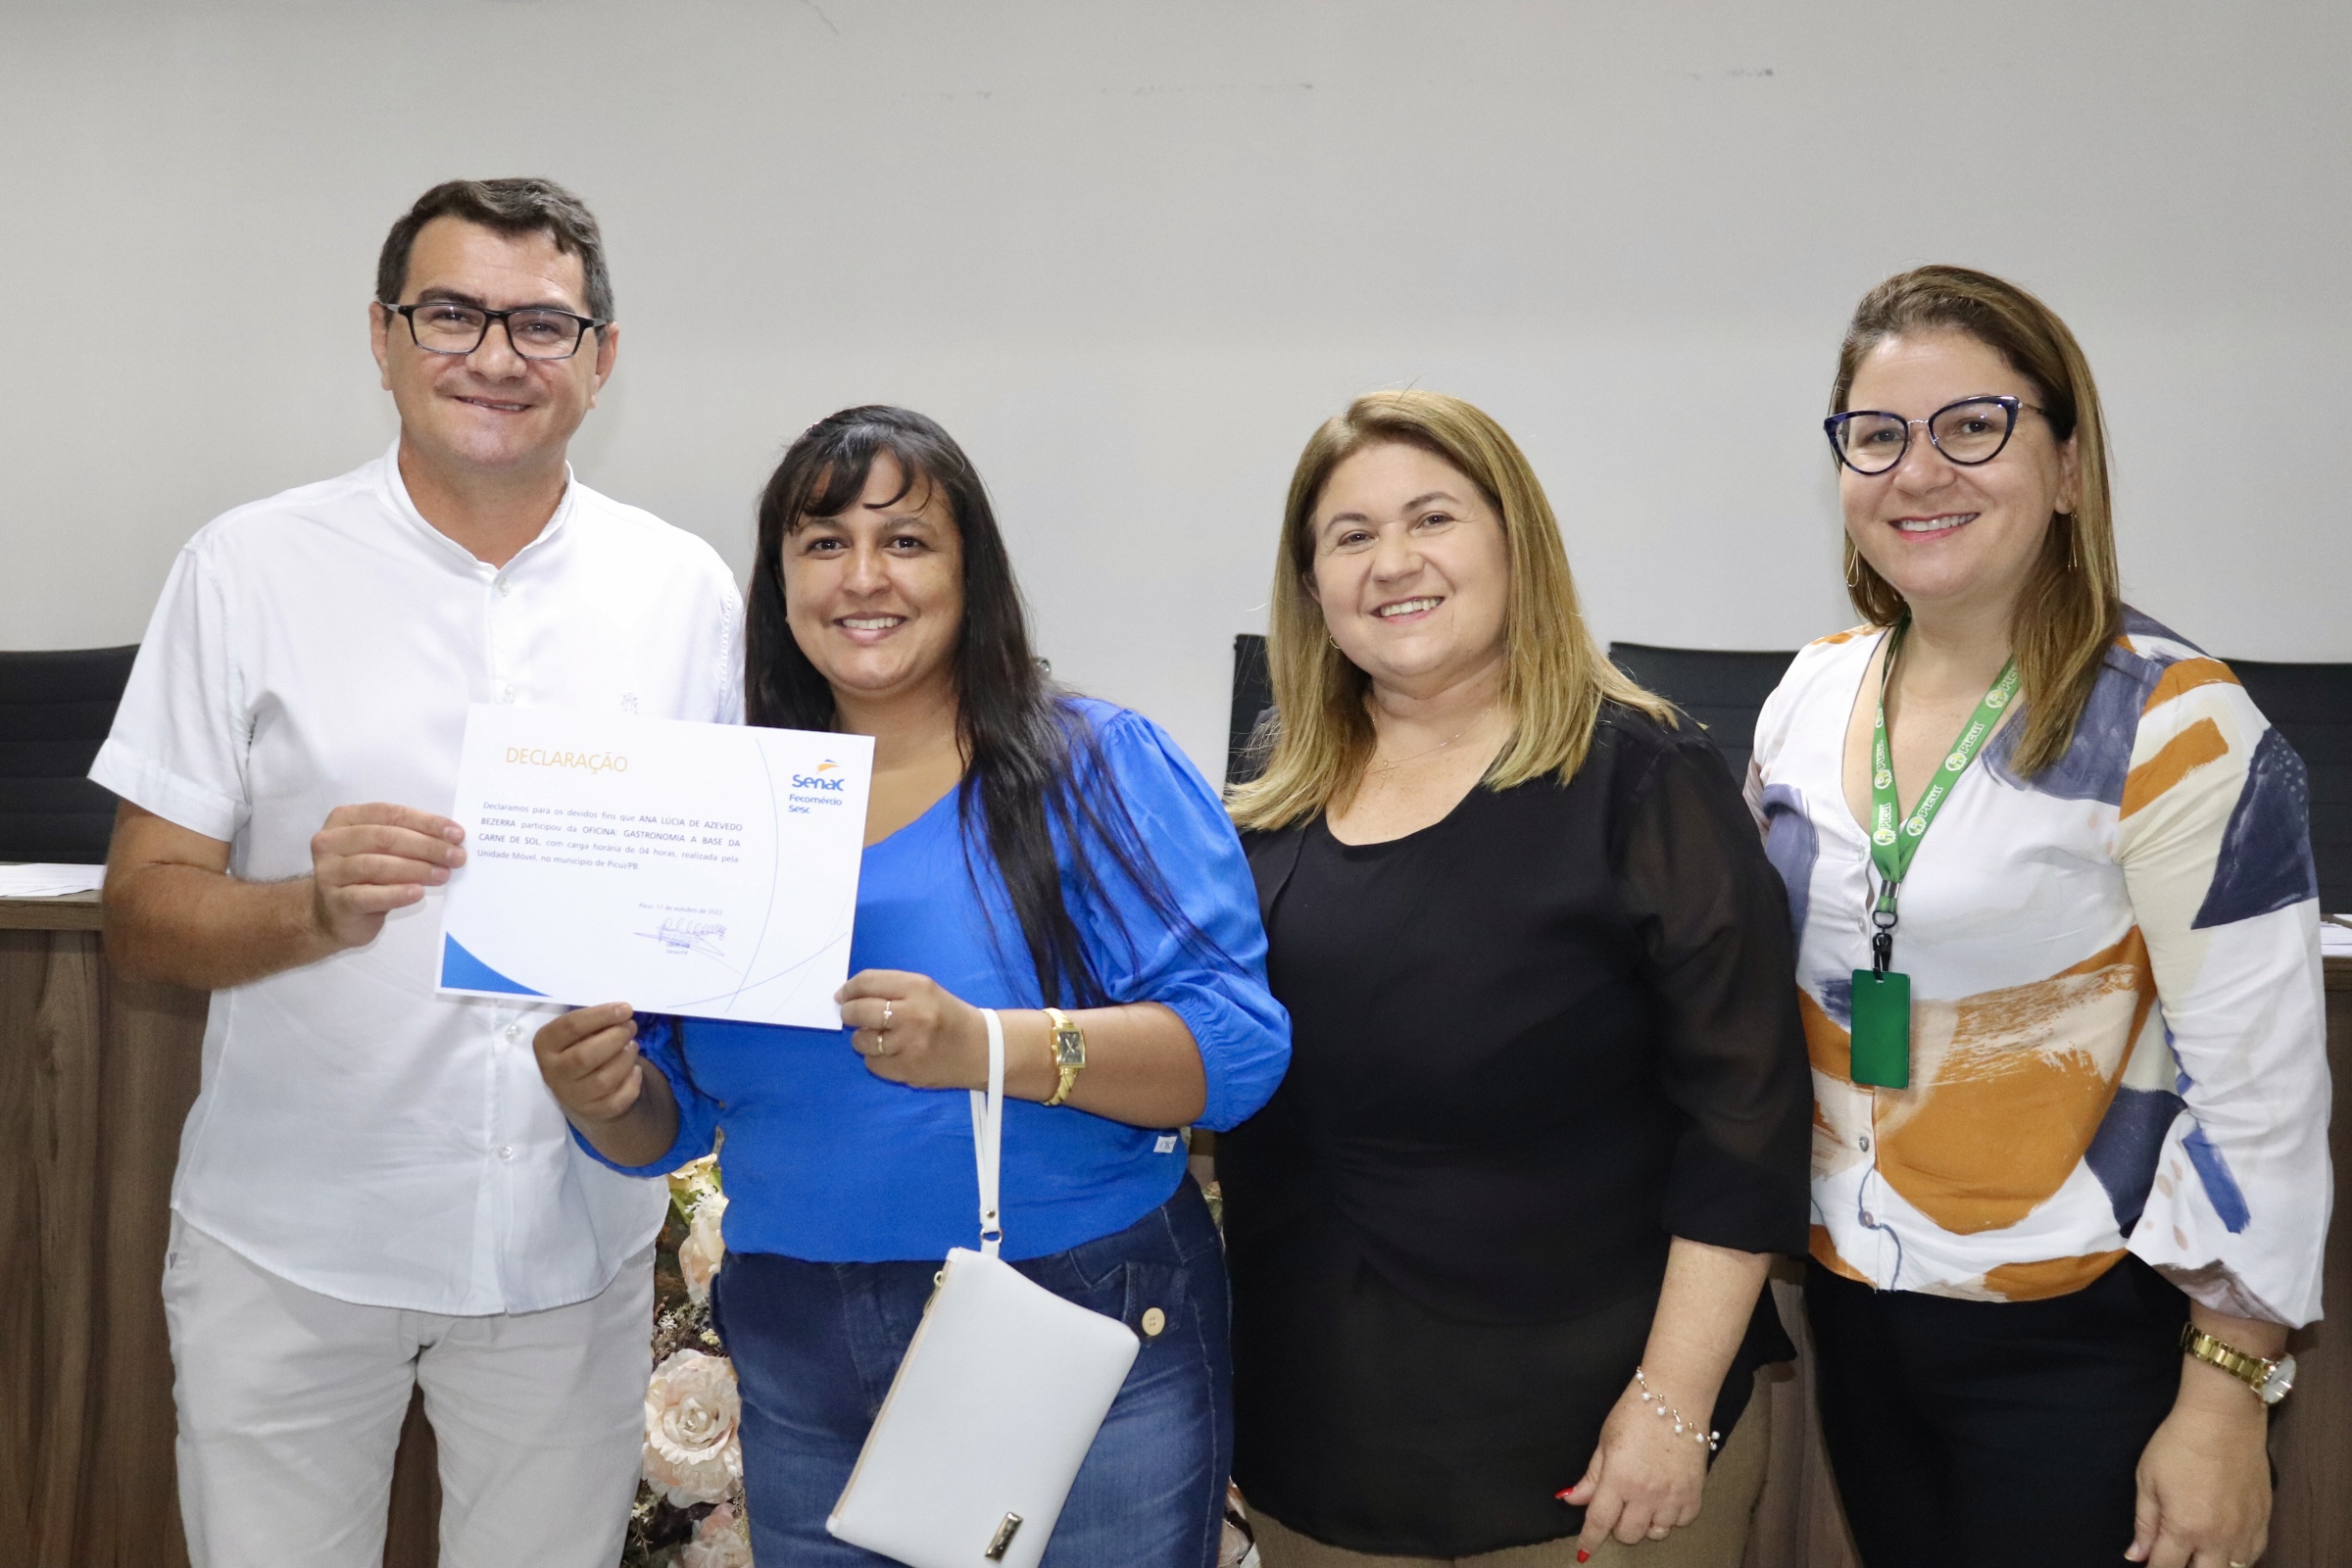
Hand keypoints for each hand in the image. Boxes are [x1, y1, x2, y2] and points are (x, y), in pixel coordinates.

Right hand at [307, 803, 465, 950]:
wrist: (334, 916)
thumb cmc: (365, 877)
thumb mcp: (382, 852)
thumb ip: (407, 839)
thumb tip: (451, 840)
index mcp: (344, 820)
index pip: (390, 814)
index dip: (426, 822)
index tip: (456, 834)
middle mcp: (330, 842)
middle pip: (385, 838)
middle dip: (427, 846)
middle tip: (456, 856)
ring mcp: (328, 872)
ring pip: (377, 865)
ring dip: (416, 869)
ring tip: (443, 874)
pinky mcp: (335, 901)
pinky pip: (368, 896)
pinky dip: (396, 893)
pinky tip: (418, 892)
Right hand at [534, 1003, 643, 1124]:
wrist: (578, 1087)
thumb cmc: (580, 1046)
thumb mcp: (578, 1031)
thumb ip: (594, 1021)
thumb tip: (621, 1012)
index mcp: (545, 1044)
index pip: (570, 1026)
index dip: (601, 1015)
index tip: (626, 1009)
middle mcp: (553, 1072)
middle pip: (585, 1056)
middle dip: (615, 1038)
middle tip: (630, 1027)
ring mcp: (571, 1096)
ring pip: (603, 1080)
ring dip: (625, 1059)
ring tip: (633, 1046)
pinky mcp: (591, 1111)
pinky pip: (617, 1101)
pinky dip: (632, 1083)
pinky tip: (635, 1069)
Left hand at [835, 970, 987, 1089]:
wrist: (982, 1050)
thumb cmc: (948, 1016)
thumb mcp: (926, 991)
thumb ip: (890, 989)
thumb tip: (846, 996)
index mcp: (919, 987)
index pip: (868, 982)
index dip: (849, 989)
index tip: (842, 995)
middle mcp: (913, 1014)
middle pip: (859, 1010)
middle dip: (849, 1013)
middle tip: (851, 1016)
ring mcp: (910, 1044)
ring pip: (862, 1040)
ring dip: (864, 1039)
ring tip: (879, 1038)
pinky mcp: (907, 1070)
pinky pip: (872, 1063)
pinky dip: (876, 1059)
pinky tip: (892, 1054)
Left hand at [1561, 1375, 1709, 1556]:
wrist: (1676, 1397)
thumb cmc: (1636, 1412)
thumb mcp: (1605, 1442)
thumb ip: (1591, 1477)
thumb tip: (1571, 1499)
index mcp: (1619, 1479)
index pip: (1599, 1521)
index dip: (1589, 1539)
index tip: (1584, 1550)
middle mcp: (1646, 1493)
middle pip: (1628, 1534)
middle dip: (1618, 1526)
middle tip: (1618, 1507)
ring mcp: (1672, 1495)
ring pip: (1655, 1533)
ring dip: (1645, 1523)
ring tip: (1643, 1501)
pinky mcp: (1694, 1493)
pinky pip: (1680, 1523)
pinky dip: (1670, 1517)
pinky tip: (1664, 1499)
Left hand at [2126, 1371, 2269, 1567]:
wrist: (2224, 1418)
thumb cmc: (2179, 1443)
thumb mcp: (2148, 1480)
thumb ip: (2144, 1523)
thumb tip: (2136, 1555)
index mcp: (2185, 1528)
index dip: (2153, 1567)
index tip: (2148, 1562)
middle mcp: (2219, 1538)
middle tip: (2173, 1555)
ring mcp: (2246, 1531)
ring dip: (2212, 1565)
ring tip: (2197, 1552)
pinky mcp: (2264, 1520)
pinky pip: (2254, 1555)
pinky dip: (2238, 1558)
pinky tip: (2224, 1548)